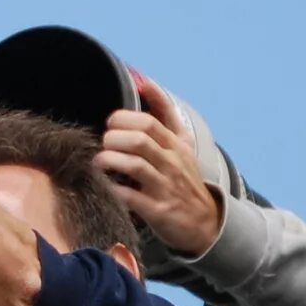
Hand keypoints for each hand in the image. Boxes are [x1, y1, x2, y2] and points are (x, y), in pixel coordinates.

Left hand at [99, 77, 222, 255]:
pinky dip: (112, 189)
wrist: (206, 223)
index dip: (123, 118)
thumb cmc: (184, 179)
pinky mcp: (158, 211)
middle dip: (113, 138)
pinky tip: (105, 185)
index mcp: (175, 145)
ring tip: (99, 163)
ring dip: (109, 161)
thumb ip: (164, 113)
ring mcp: (165, 187)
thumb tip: (144, 82)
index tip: (112, 123)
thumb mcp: (182, 143)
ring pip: (134, 165)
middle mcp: (172, 163)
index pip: (148, 121)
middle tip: (104, 144)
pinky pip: (130, 197)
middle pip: (139, 140)